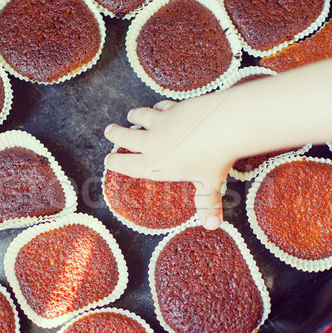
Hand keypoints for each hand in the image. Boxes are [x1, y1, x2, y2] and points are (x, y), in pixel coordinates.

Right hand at [104, 96, 234, 229]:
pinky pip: (161, 106)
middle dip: (115, 134)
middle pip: (126, 136)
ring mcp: (162, 122)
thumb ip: (207, 205)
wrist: (224, 126)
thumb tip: (212, 226)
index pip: (127, 165)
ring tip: (130, 116)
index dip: (115, 162)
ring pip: (140, 117)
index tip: (107, 160)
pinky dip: (158, 107)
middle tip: (108, 131)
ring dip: (134, 116)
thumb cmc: (215, 159)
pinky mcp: (174, 107)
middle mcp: (153, 143)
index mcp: (155, 165)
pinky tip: (158, 106)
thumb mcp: (209, 185)